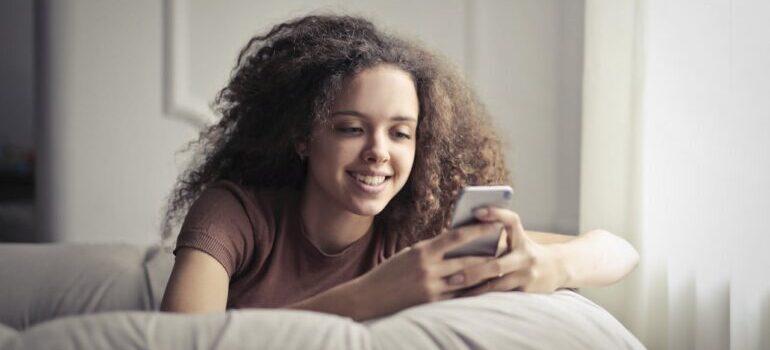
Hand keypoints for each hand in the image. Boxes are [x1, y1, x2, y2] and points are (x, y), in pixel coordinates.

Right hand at [350, 222, 504, 318]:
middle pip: (467, 260)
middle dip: (488, 254)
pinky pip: (458, 297)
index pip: (456, 236)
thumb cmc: (390, 273)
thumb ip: (433, 248)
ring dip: (485, 274)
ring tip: (499, 268)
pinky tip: (483, 289)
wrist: (368, 297)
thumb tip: (456, 241)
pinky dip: (472, 292)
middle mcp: (429, 269)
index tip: (494, 224)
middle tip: (505, 248)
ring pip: (467, 280)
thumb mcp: (410, 254)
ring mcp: (431, 288)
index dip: (478, 229)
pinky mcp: (432, 304)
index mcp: (423, 251)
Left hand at [454, 207, 568, 295]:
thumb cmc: (526, 251)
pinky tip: (468, 301)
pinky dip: (484, 298)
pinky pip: (501, 297)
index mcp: (521, 239)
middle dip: (472, 273)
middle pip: (496, 265)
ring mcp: (527, 276)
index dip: (496, 214)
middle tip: (452, 278)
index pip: (511, 221)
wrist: (557, 268)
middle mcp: (526, 257)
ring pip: (497, 286)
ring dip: (474, 290)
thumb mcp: (517, 240)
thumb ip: (496, 237)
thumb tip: (461, 235)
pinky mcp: (527, 291)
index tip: (476, 211)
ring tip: (456, 293)